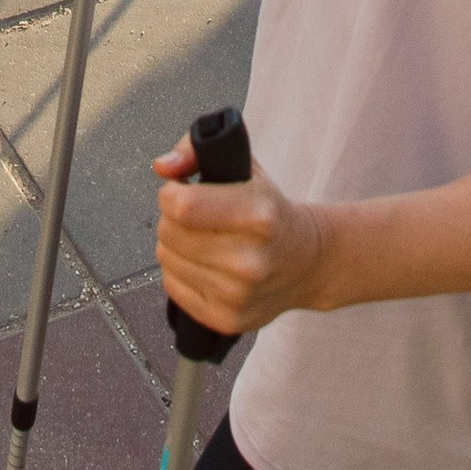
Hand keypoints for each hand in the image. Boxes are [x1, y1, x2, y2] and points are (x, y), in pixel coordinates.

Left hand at [154, 130, 329, 335]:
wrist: (308, 262)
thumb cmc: (270, 210)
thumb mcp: (245, 166)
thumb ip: (196, 150)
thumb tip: (162, 166)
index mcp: (258, 216)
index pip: (183, 205)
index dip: (171, 193)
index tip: (181, 190)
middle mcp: (249, 261)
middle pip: (169, 232)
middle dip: (173, 218)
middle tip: (196, 216)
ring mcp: (237, 295)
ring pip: (166, 259)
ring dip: (175, 245)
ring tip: (203, 239)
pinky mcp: (225, 320)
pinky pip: (172, 286)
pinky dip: (179, 271)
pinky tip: (204, 263)